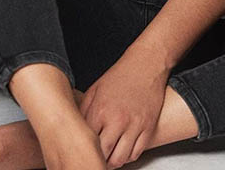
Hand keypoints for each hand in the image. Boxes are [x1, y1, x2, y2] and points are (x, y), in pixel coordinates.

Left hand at [78, 48, 169, 167]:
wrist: (146, 64)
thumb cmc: (121, 75)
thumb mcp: (95, 89)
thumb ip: (84, 110)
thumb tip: (76, 128)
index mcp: (100, 110)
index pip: (87, 141)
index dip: (83, 148)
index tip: (82, 150)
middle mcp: (118, 120)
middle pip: (103, 154)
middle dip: (97, 158)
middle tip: (95, 157)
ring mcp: (135, 125)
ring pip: (120, 159)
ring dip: (112, 162)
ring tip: (108, 156)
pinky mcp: (148, 128)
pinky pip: (136, 154)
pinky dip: (128, 157)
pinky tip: (122, 150)